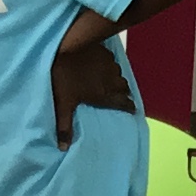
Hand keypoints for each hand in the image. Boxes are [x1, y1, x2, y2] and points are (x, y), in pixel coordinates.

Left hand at [49, 29, 135, 150]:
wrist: (66, 47)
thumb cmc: (64, 77)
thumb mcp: (63, 104)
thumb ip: (65, 126)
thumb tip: (63, 148)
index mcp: (103, 95)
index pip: (123, 103)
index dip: (129, 107)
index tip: (132, 109)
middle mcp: (111, 81)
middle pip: (124, 88)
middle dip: (124, 92)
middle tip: (123, 95)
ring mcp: (109, 64)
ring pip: (119, 73)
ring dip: (117, 78)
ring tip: (113, 81)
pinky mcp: (104, 51)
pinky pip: (112, 60)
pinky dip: (111, 65)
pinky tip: (104, 65)